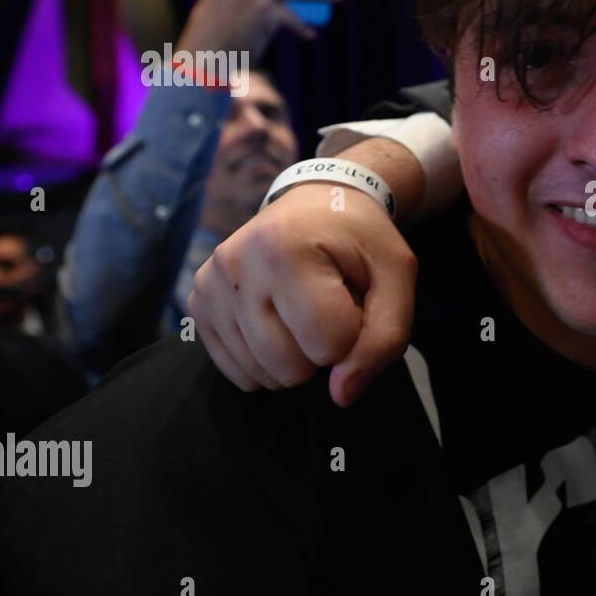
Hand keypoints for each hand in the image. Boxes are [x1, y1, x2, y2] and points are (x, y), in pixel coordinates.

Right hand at [187, 181, 416, 405]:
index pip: (330, 345)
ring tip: (304, 309)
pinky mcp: (198, 303)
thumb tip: (341, 395)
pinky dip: (267, 360)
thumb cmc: (361, 240)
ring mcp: (209, 285)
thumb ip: (385, 338)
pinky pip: (237, 371)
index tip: (353, 298)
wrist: (317, 200)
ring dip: (295, 356)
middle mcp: (235, 265)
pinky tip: (279, 320)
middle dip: (323, 351)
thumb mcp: (397, 276)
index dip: (355, 333)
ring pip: (262, 375)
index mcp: (285, 250)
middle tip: (329, 306)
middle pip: (290, 368)